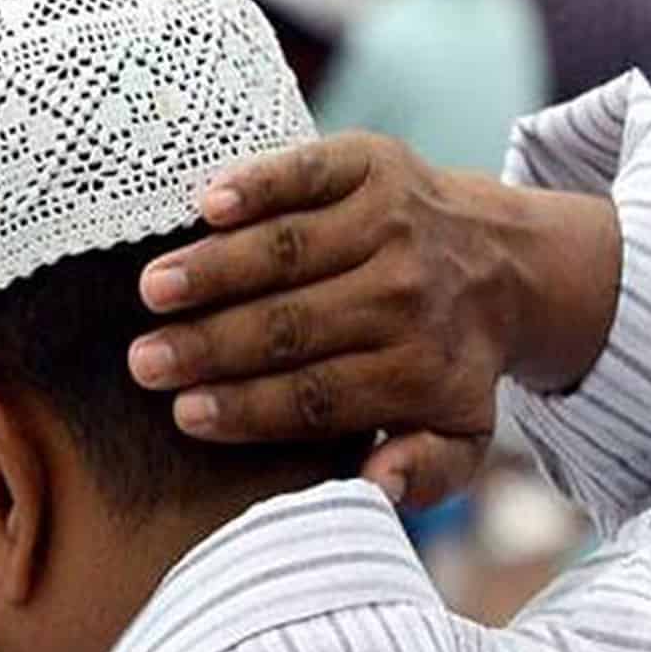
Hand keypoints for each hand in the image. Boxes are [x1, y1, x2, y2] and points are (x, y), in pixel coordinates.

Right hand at [128, 133, 620, 504]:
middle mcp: (410, 294)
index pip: (318, 395)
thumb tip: (375, 486)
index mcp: (423, 369)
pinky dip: (260, 185)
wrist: (506, 260)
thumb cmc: (451, 358)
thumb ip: (426, 472)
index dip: (247, 408)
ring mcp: (392, 221)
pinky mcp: (374, 165)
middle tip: (144, 362)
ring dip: (216, 269)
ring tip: (153, 289)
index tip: (185, 414)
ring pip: (290, 252)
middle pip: (293, 326)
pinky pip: (309, 175)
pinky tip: (208, 204)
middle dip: (211, 346)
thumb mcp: (464, 435)